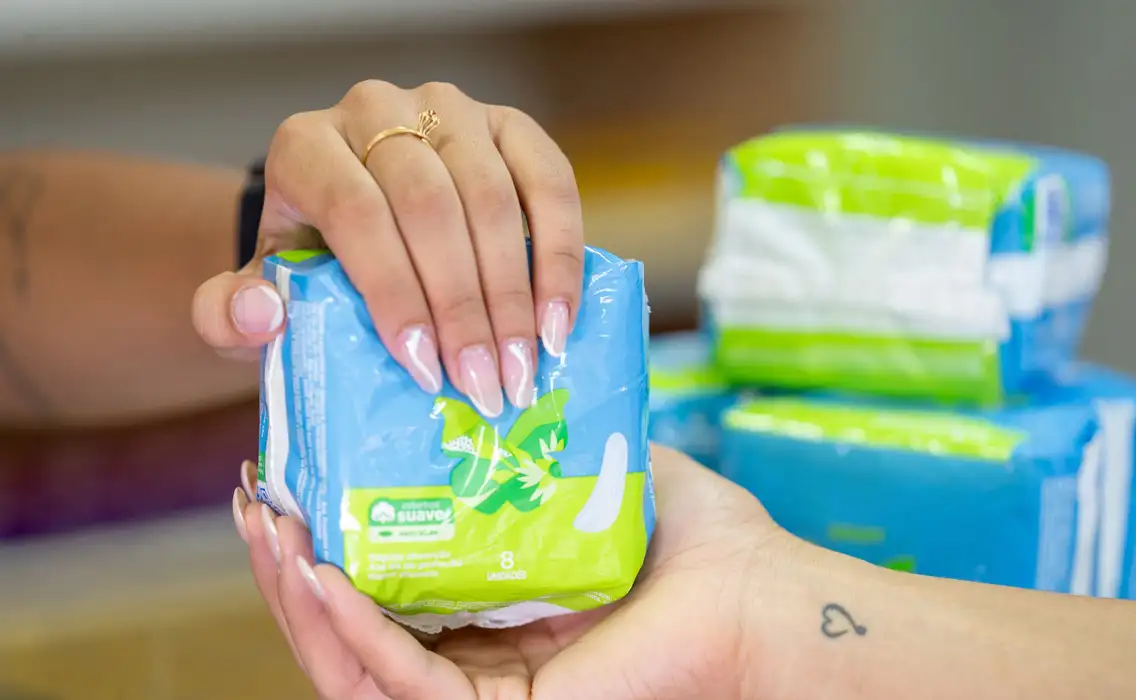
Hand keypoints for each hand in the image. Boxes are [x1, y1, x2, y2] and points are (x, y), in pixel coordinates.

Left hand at [193, 81, 584, 415]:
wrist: (357, 217)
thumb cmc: (312, 263)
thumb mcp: (262, 292)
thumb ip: (230, 314)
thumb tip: (260, 315)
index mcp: (307, 146)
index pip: (357, 212)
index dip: (395, 292)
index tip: (424, 369)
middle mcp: (378, 112)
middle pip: (431, 206)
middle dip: (464, 307)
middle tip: (486, 387)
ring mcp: (451, 111)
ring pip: (493, 197)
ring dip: (516, 293)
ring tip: (524, 369)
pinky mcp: (510, 126)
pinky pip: (550, 182)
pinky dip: (561, 255)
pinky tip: (559, 321)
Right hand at [232, 446, 787, 699]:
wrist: (757, 596)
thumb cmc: (698, 543)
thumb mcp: (596, 473)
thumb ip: (541, 441)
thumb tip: (491, 371)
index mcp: (493, 612)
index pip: (383, 589)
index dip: (324, 542)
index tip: (286, 478)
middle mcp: (479, 659)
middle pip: (353, 629)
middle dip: (289, 571)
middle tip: (255, 504)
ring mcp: (487, 696)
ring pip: (358, 665)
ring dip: (299, 600)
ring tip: (267, 531)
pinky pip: (402, 684)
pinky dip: (350, 632)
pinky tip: (318, 575)